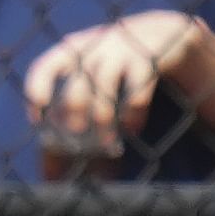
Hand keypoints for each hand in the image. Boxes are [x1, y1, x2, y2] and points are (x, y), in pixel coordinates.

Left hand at [21, 11, 214, 171]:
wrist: (175, 37)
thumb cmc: (128, 70)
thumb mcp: (101, 86)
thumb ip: (77, 125)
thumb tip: (51, 178)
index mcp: (79, 50)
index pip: (47, 66)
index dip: (38, 92)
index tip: (38, 120)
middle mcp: (99, 45)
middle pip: (77, 85)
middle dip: (76, 119)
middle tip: (80, 143)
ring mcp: (127, 46)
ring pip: (104, 84)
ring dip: (103, 118)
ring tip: (110, 145)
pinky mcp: (154, 54)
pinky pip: (138, 86)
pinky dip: (132, 111)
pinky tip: (133, 128)